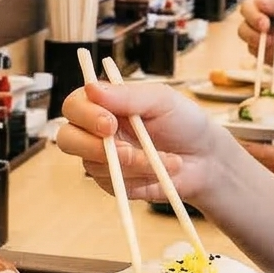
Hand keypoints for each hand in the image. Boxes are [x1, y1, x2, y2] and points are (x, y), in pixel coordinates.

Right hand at [58, 76, 240, 205]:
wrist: (206, 159)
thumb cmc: (184, 123)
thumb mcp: (161, 100)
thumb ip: (127, 95)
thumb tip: (92, 86)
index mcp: (104, 105)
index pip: (74, 106)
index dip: (85, 115)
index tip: (109, 123)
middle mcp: (97, 131)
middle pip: (67, 139)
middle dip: (94, 147)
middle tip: (126, 151)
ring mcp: (103, 159)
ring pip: (93, 166)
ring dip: (132, 165)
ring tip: (164, 160)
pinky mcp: (114, 183)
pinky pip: (112, 185)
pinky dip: (138, 179)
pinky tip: (159, 173)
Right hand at [238, 0, 273, 79]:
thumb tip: (260, 1)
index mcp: (267, 7)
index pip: (248, 7)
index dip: (252, 15)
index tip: (265, 23)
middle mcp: (261, 23)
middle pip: (242, 28)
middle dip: (253, 34)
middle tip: (269, 37)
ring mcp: (263, 42)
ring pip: (250, 46)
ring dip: (267, 47)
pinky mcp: (268, 57)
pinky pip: (264, 59)